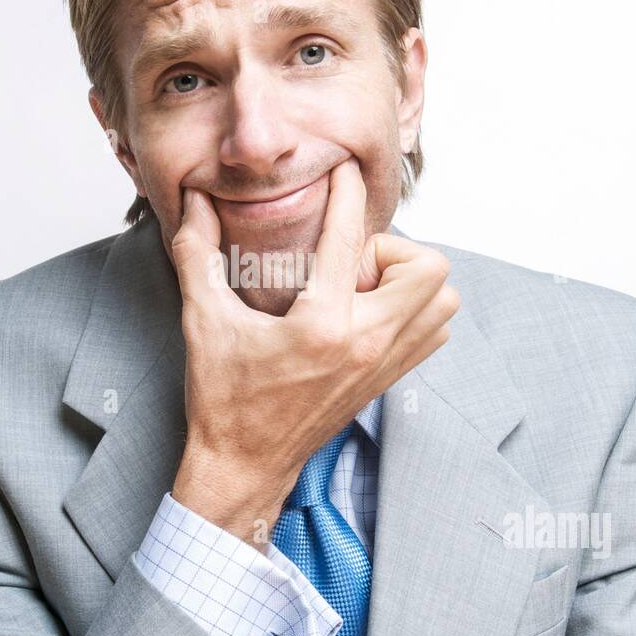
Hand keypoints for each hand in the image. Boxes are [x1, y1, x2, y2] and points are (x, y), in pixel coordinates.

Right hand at [170, 158, 459, 542]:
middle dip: (391, 249)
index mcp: (322, 326)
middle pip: (427, 266)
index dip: (348, 193)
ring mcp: (384, 364)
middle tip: (347, 261)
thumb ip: (198, 255)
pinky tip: (370, 309)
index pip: (349, 239)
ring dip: (410, 279)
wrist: (245, 465)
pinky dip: (416, 308)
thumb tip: (194, 202)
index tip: (344, 171)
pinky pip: (434, 330)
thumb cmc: (225, 400)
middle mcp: (366, 344)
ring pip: (442, 298)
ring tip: (361, 285)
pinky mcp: (389, 379)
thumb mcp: (203, 322)